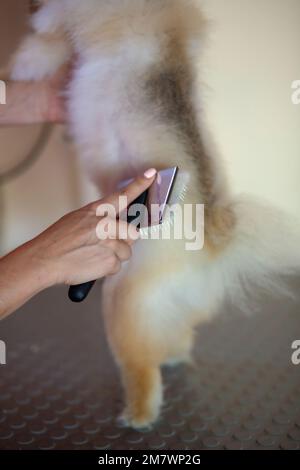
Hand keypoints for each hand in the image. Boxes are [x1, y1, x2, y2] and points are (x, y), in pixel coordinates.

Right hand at [0, 169, 156, 318]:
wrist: (44, 260)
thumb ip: (98, 220)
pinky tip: (91, 265)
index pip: (122, 195)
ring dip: (114, 256)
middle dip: (124, 241)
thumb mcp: (76, 220)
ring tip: (93, 256)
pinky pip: (117, 266)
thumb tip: (116, 227)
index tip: (151, 175)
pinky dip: (106, 269)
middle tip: (106, 246)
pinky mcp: (110, 261)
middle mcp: (106, 224)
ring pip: (126, 252)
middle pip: (133, 232)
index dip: (139, 184)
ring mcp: (109, 243)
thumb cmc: (57, 242)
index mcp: (96, 211)